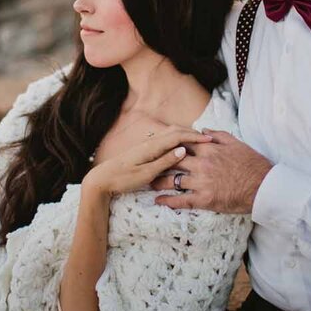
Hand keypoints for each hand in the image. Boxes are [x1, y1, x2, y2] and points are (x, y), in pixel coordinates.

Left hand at [83, 127, 211, 196]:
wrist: (102, 179)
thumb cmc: (123, 178)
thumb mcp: (146, 173)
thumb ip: (165, 161)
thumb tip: (183, 150)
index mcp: (152, 146)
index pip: (178, 136)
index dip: (194, 137)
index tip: (209, 140)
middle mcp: (150, 142)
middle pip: (175, 131)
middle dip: (192, 133)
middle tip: (208, 139)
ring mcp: (147, 145)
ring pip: (170, 135)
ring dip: (185, 136)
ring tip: (198, 142)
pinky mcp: (144, 150)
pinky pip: (165, 141)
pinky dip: (177, 140)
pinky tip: (181, 147)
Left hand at [151, 129, 271, 213]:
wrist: (263, 186)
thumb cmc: (252, 164)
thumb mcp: (236, 143)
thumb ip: (218, 135)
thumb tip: (203, 130)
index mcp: (209, 149)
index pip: (183, 143)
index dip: (169, 145)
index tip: (159, 146)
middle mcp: (202, 164)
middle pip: (173, 160)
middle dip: (159, 162)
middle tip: (148, 164)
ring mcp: (202, 182)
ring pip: (173, 180)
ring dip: (159, 181)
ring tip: (149, 182)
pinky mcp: (205, 199)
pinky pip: (182, 200)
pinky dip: (168, 201)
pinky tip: (158, 201)